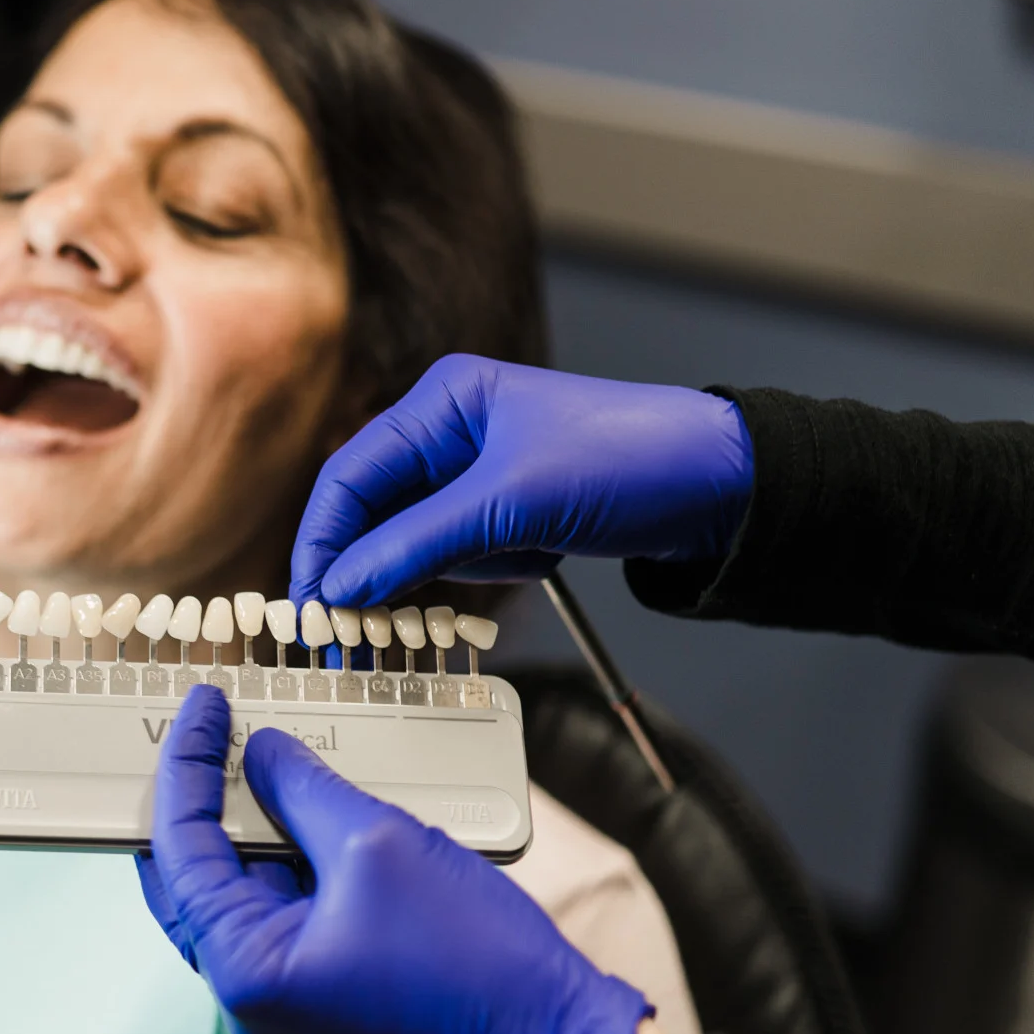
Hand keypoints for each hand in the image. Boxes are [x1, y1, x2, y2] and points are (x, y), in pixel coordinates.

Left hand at [136, 685, 652, 1033]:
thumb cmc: (469, 953)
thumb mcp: (375, 842)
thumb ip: (303, 789)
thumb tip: (263, 753)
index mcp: (245, 969)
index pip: (180, 852)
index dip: (185, 769)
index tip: (201, 708)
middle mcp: (250, 997)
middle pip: (194, 880)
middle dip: (202, 802)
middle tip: (210, 735)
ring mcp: (287, 1000)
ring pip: (241, 893)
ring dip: (250, 827)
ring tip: (259, 757)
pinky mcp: (325, 991)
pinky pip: (285, 912)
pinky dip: (289, 858)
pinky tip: (305, 804)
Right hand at [292, 354, 754, 609]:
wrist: (724, 482)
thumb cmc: (627, 460)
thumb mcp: (510, 505)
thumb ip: (417, 544)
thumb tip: (341, 585)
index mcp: (442, 402)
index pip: (349, 476)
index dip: (323, 542)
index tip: (310, 603)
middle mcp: (451, 431)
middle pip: (374, 509)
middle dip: (366, 567)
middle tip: (345, 631)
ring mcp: (479, 472)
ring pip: (415, 538)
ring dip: (433, 571)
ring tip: (460, 591)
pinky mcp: (509, 508)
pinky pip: (460, 550)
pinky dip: (477, 571)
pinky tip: (516, 570)